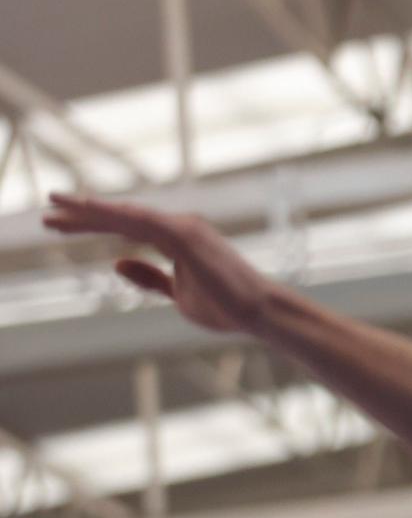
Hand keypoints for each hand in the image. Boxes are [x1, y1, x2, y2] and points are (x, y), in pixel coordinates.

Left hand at [44, 193, 276, 333]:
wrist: (258, 311)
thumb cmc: (226, 305)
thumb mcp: (178, 294)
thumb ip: (150, 278)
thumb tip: (116, 263)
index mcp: (176, 240)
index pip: (125, 228)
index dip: (91, 225)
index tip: (59, 226)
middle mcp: (178, 226)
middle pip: (120, 217)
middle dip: (82, 215)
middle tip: (47, 212)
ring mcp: (183, 228)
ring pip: (126, 215)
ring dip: (89, 210)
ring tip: (55, 206)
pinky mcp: (185, 235)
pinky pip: (142, 220)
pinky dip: (114, 213)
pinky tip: (88, 209)